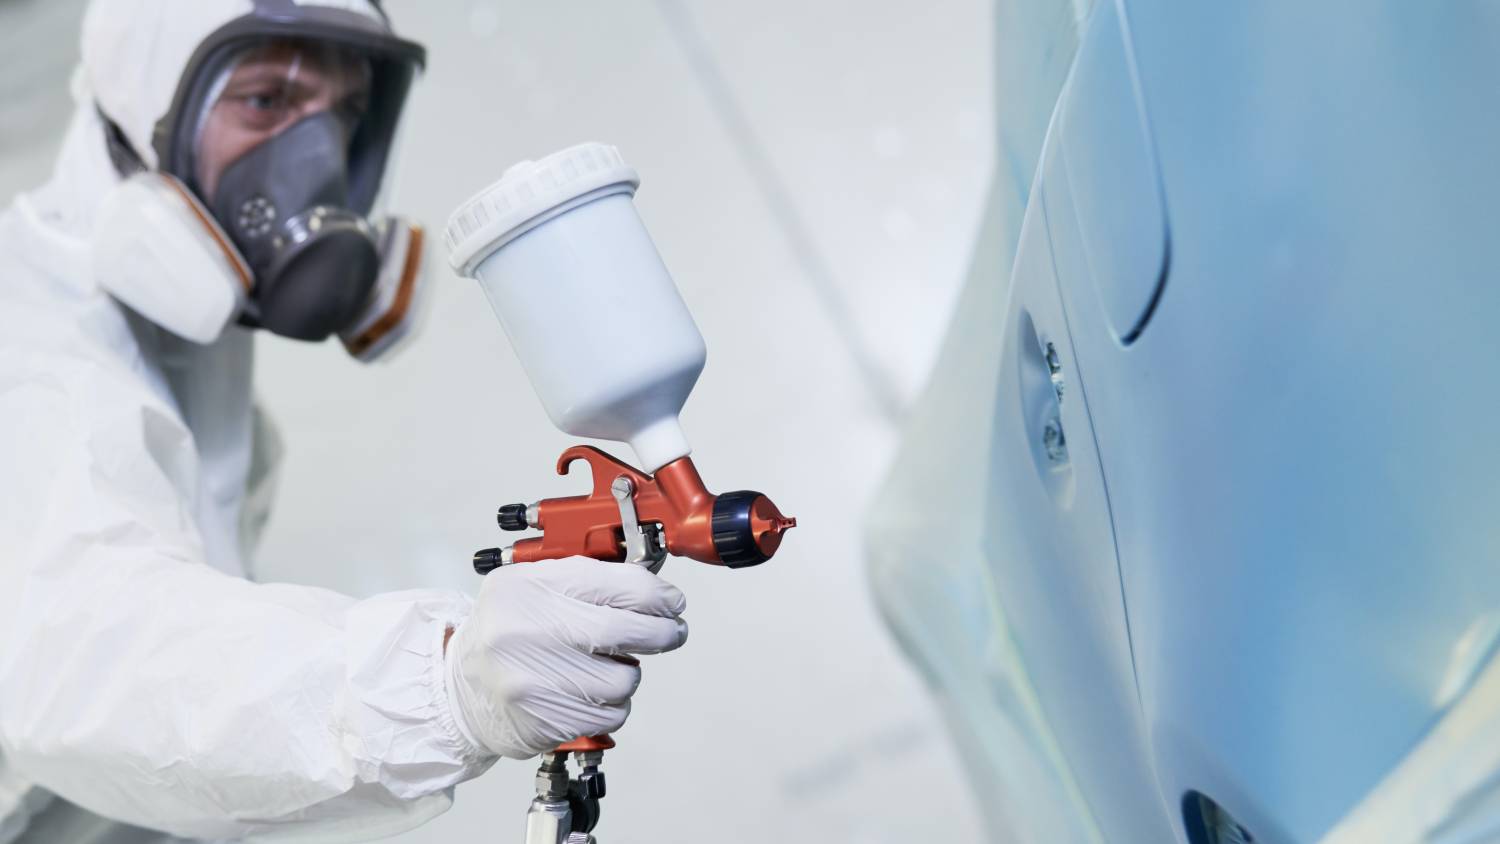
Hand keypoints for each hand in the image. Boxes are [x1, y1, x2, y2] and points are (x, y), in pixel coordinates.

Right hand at [444, 557, 687, 758]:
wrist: (460, 688)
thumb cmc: (505, 632)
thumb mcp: (533, 585)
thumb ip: (588, 580)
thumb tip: (653, 590)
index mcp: (532, 587)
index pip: (618, 585)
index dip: (658, 596)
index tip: (673, 604)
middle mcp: (531, 630)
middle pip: (627, 631)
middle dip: (662, 633)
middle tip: (670, 632)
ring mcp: (537, 678)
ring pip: (624, 678)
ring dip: (627, 674)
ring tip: (603, 666)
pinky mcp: (546, 718)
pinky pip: (610, 713)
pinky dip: (611, 705)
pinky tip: (588, 693)